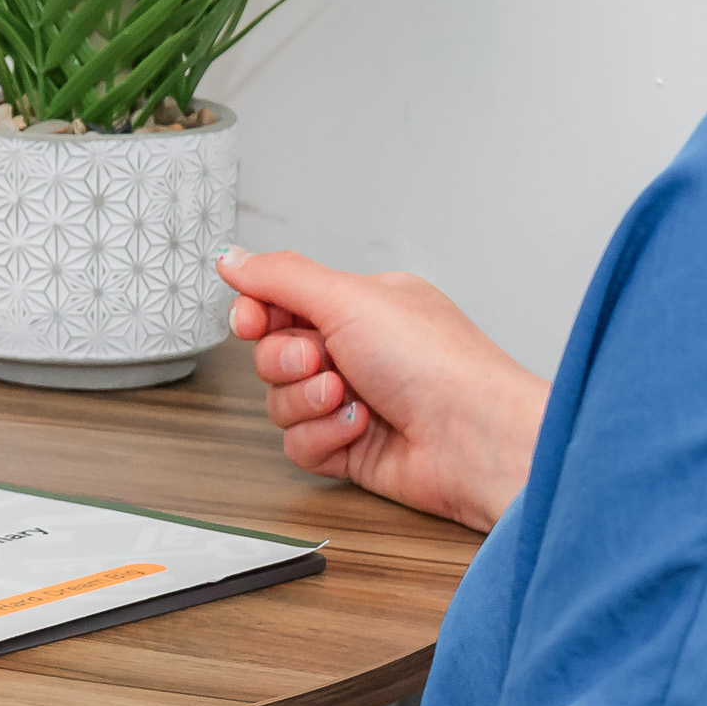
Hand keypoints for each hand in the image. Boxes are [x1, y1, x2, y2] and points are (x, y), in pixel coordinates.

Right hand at [217, 247, 541, 527]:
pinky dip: (324, 436)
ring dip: (309, 401)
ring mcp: (353, 402)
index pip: (281, 303)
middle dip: (288, 361)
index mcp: (362, 307)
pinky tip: (361, 429)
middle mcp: (357, 352)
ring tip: (350, 396)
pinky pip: (299, 444)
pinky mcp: (350, 449)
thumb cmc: (436, 362)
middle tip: (321, 360)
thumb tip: (233, 257)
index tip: (253, 321)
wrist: (473, 437)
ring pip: (281, 402)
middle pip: (273, 355)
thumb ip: (281, 277)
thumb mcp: (349, 298)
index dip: (257, 314)